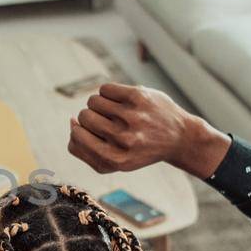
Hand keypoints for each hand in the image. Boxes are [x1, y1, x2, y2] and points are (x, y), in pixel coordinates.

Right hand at [68, 82, 230, 178]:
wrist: (180, 137)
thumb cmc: (140, 150)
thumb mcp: (114, 162)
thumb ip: (85, 149)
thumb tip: (70, 121)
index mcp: (115, 160)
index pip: (75, 140)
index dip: (78, 133)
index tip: (90, 132)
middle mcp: (123, 140)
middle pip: (83, 118)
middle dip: (89, 118)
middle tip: (107, 121)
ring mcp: (132, 117)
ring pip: (93, 101)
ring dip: (99, 105)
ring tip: (115, 111)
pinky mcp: (139, 97)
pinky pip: (104, 88)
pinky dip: (107, 93)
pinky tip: (120, 101)